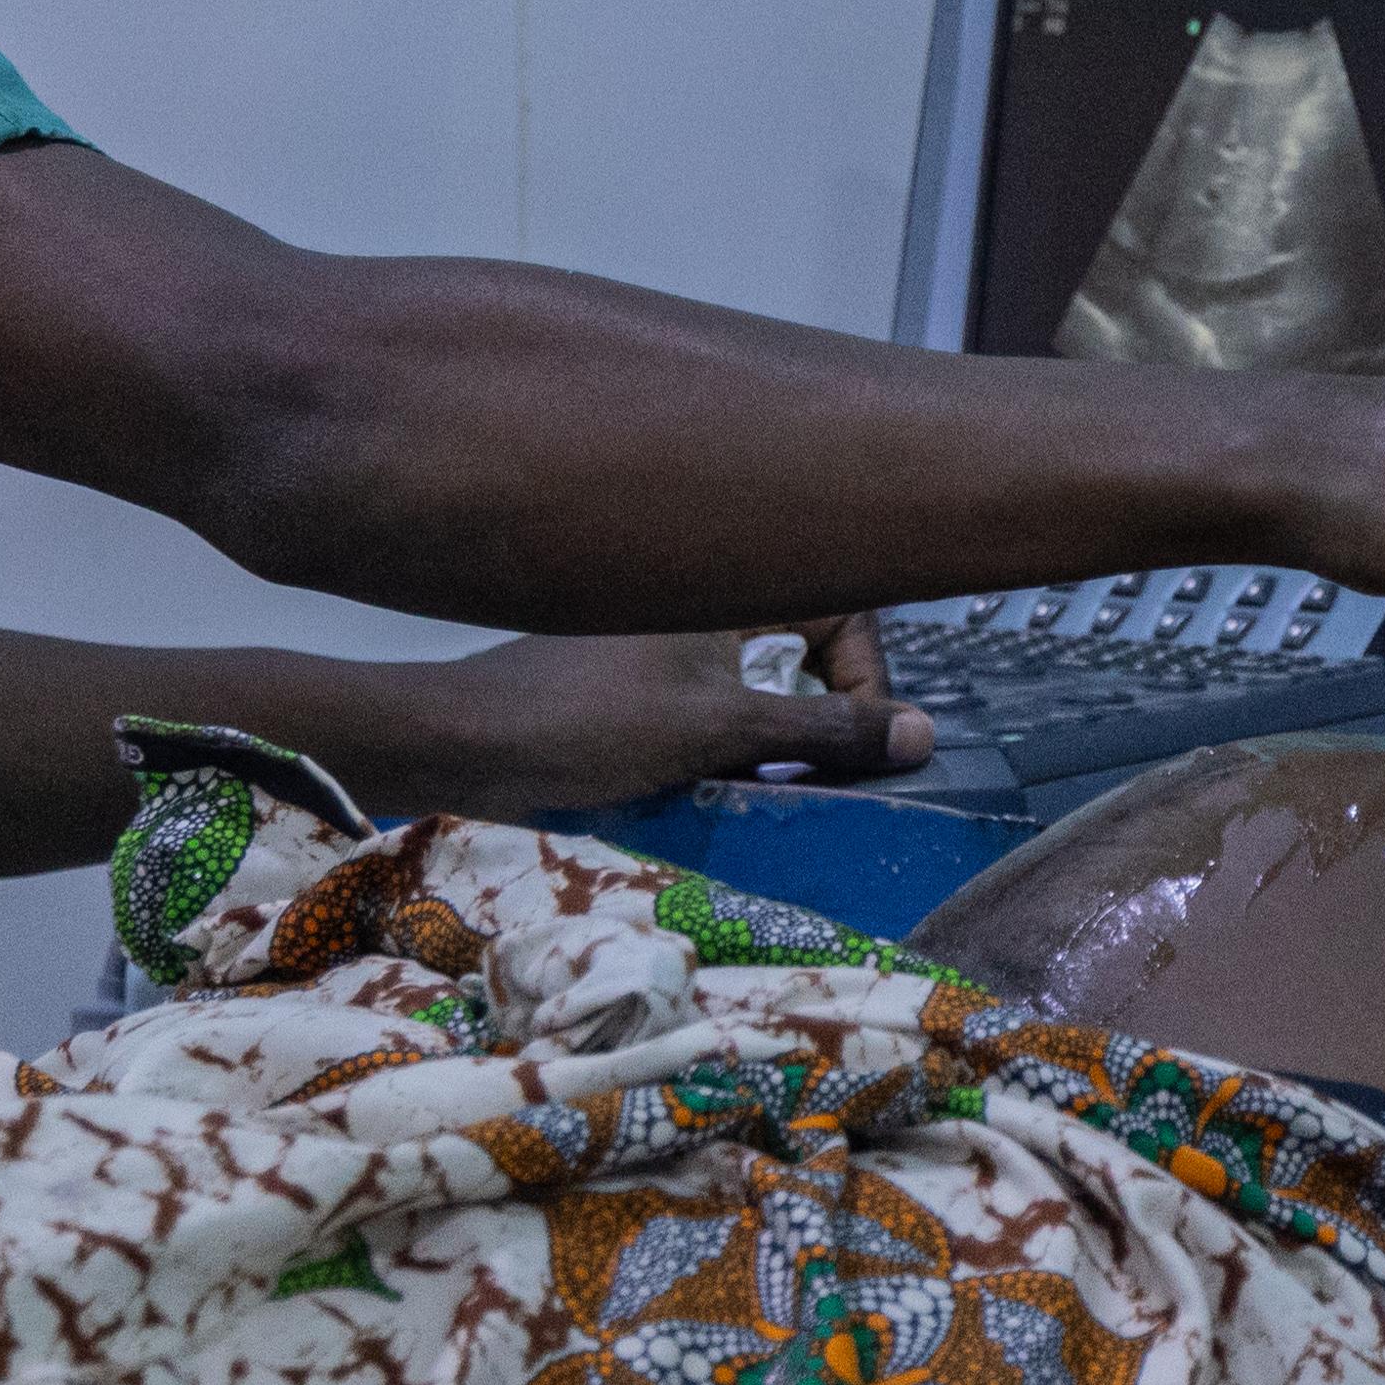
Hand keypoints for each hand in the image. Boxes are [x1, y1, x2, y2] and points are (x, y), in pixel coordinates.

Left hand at [367, 621, 932, 812]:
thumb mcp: (721, 731)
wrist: (459, 745)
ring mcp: (664, 650)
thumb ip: (825, 730)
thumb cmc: (587, 723)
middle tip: (815, 781)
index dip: (865, 682)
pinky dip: (727, 754)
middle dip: (822, 721)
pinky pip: (712, 714)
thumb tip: (924, 736)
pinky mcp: (633, 691)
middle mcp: (701, 607)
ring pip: (759, 691)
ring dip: (773, 745)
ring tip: (763, 795)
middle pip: (806, 656)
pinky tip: (712, 796)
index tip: (855, 746)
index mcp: (726, 589)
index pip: (843, 615)